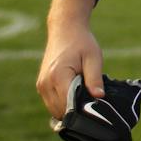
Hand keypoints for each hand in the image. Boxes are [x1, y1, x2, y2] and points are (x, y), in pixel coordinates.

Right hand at [37, 0, 103, 118]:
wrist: (65, 29)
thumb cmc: (81, 42)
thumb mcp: (93, 57)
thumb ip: (94, 78)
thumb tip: (99, 97)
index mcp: (58, 76)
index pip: (68, 106)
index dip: (82, 111)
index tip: (95, 110)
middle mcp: (45, 83)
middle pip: (61, 111)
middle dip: (77, 112)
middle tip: (93, 106)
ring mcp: (41, 85)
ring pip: (55, 109)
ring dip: (69, 109)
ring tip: (85, 98)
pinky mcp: (41, 85)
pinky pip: (52, 103)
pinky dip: (63, 104)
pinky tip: (76, 96)